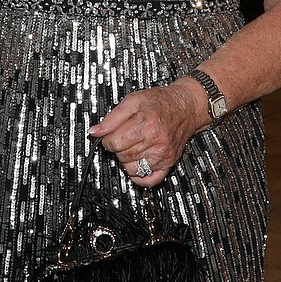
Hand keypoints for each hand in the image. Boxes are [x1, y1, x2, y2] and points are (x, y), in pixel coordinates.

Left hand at [88, 82, 204, 186]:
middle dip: (118, 148)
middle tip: (123, 138)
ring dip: (127, 161)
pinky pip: (150, 180)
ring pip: (133, 169)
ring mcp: (163, 154)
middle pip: (123, 156)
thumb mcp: (133, 101)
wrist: (185, 107)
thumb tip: (95, 132)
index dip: (108, 140)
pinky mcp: (169, 163)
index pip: (115, 142)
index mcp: (145, 124)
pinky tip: (137, 165)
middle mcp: (156, 141)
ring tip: (131, 148)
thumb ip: (112, 118)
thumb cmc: (160, 102)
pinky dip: (139, 176)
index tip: (110, 135)